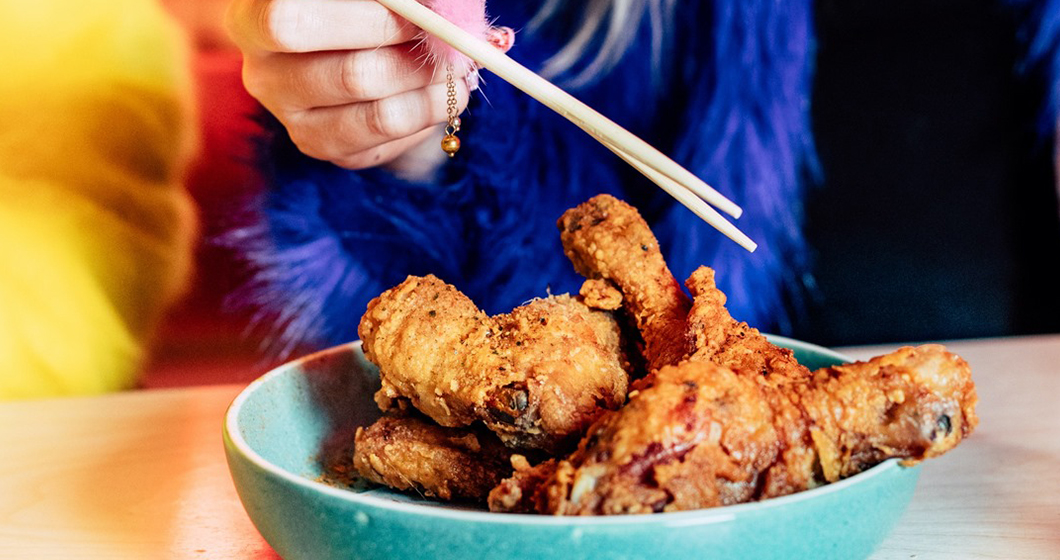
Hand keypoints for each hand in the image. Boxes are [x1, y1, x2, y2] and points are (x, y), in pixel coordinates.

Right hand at [225, 0, 472, 170]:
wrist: (341, 50)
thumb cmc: (357, 11)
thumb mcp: (369, 0)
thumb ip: (392, 1)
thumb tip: (437, 8)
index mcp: (254, 21)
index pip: (291, 21)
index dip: (366, 19)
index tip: (417, 11)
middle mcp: (261, 74)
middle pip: (350, 74)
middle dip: (413, 57)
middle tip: (450, 40)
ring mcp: (290, 118)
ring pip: (376, 111)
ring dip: (431, 86)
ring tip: (459, 67)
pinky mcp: (322, 146)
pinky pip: (385, 136)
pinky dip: (427, 112)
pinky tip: (444, 94)